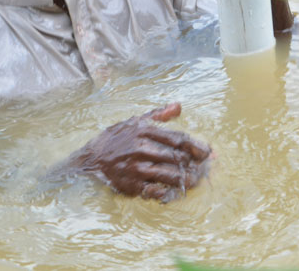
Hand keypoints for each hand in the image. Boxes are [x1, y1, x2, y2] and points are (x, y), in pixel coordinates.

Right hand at [70, 103, 211, 202]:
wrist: (91, 159)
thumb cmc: (116, 138)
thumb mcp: (134, 121)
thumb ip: (158, 114)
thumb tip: (178, 106)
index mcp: (143, 131)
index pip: (177, 138)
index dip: (196, 146)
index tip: (208, 152)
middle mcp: (140, 148)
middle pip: (176, 157)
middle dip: (194, 164)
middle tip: (204, 168)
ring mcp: (136, 168)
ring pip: (169, 175)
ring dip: (186, 179)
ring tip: (195, 181)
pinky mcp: (131, 185)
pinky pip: (155, 191)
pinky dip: (168, 192)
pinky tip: (175, 191)